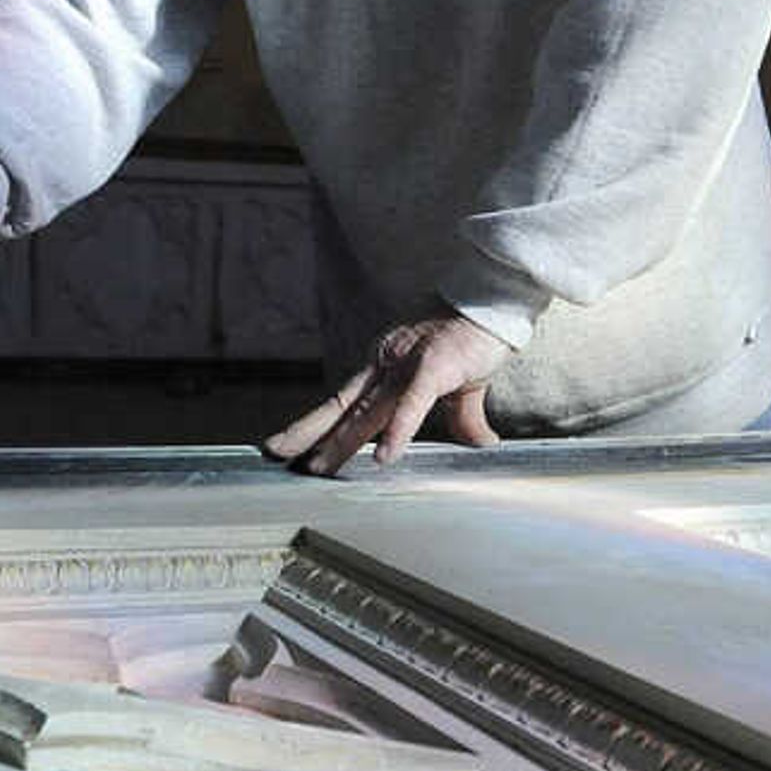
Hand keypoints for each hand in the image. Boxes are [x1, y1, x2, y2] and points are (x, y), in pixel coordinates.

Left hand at [262, 308, 510, 474]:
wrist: (495, 304)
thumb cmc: (473, 340)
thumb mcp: (462, 387)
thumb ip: (462, 418)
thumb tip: (480, 443)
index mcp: (386, 369)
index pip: (343, 402)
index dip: (316, 424)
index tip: (291, 444)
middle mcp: (387, 367)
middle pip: (340, 407)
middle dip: (307, 433)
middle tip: (275, 454)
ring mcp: (407, 366)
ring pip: (365, 409)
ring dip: (339, 441)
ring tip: (316, 466)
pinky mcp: (435, 366)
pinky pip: (412, 403)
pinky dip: (398, 431)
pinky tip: (385, 457)